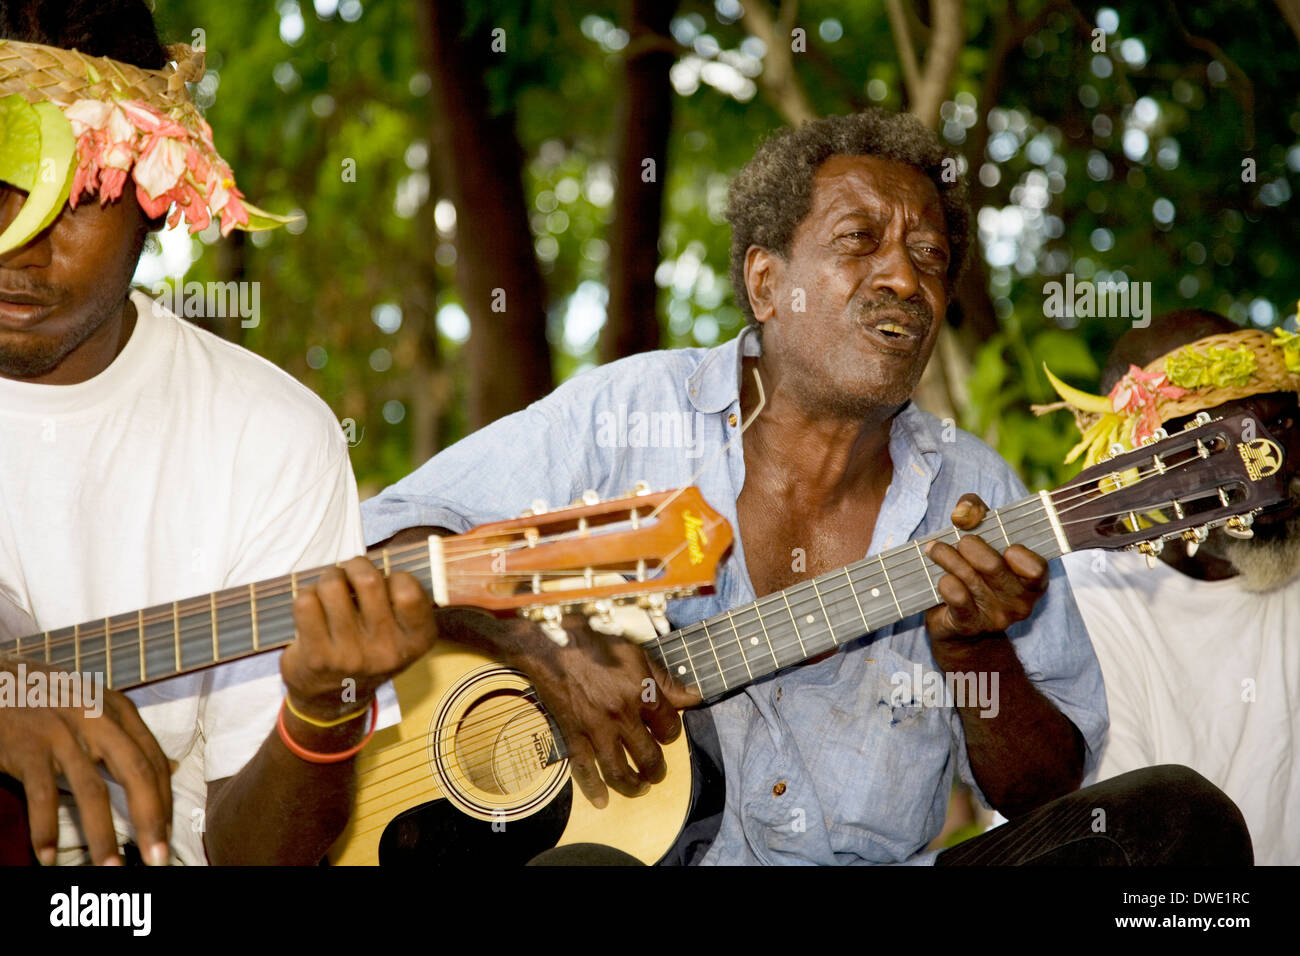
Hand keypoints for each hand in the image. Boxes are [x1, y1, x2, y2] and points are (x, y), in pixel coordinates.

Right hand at [0, 658, 170, 865]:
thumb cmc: (50, 698)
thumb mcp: (98, 706)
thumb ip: (131, 737)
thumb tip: (172, 768)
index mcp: (118, 709)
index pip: (153, 760)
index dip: (164, 800)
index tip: (167, 834)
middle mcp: (96, 717)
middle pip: (136, 772)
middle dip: (150, 818)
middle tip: (157, 857)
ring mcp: (61, 732)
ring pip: (91, 790)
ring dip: (102, 835)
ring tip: (110, 868)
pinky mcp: (27, 748)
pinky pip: (41, 796)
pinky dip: (45, 830)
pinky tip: (48, 857)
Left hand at [281, 557, 435, 721]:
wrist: (335, 700)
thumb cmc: (370, 650)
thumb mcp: (401, 634)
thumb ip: (403, 601)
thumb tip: (384, 557)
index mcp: (416, 641)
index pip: (408, 589)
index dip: (393, 575)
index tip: (385, 582)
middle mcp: (387, 651)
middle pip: (368, 579)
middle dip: (355, 565)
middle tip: (350, 572)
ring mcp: (351, 656)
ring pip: (332, 585)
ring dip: (329, 578)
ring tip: (331, 588)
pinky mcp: (317, 657)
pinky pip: (306, 602)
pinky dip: (306, 595)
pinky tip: (313, 608)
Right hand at [452, 609, 699, 807]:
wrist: (549, 644)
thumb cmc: (594, 640)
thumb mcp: (636, 652)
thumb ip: (665, 679)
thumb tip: (693, 696)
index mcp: (641, 691)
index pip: (669, 726)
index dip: (672, 731)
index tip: (667, 731)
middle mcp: (622, 714)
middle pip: (648, 755)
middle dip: (656, 768)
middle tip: (656, 770)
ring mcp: (596, 728)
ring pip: (619, 770)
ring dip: (633, 785)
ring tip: (640, 788)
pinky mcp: (573, 734)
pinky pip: (584, 769)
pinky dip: (593, 789)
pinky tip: (602, 800)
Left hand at [923, 493, 1049, 643]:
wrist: (959, 626)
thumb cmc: (974, 572)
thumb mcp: (981, 537)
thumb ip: (976, 512)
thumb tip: (964, 510)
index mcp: (1032, 581)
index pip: (1037, 569)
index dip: (1021, 555)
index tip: (1006, 545)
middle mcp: (1019, 602)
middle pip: (993, 566)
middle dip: (969, 545)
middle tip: (960, 541)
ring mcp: (995, 617)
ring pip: (968, 578)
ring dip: (947, 557)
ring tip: (935, 549)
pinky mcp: (970, 625)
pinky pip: (957, 599)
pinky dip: (946, 583)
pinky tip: (942, 578)